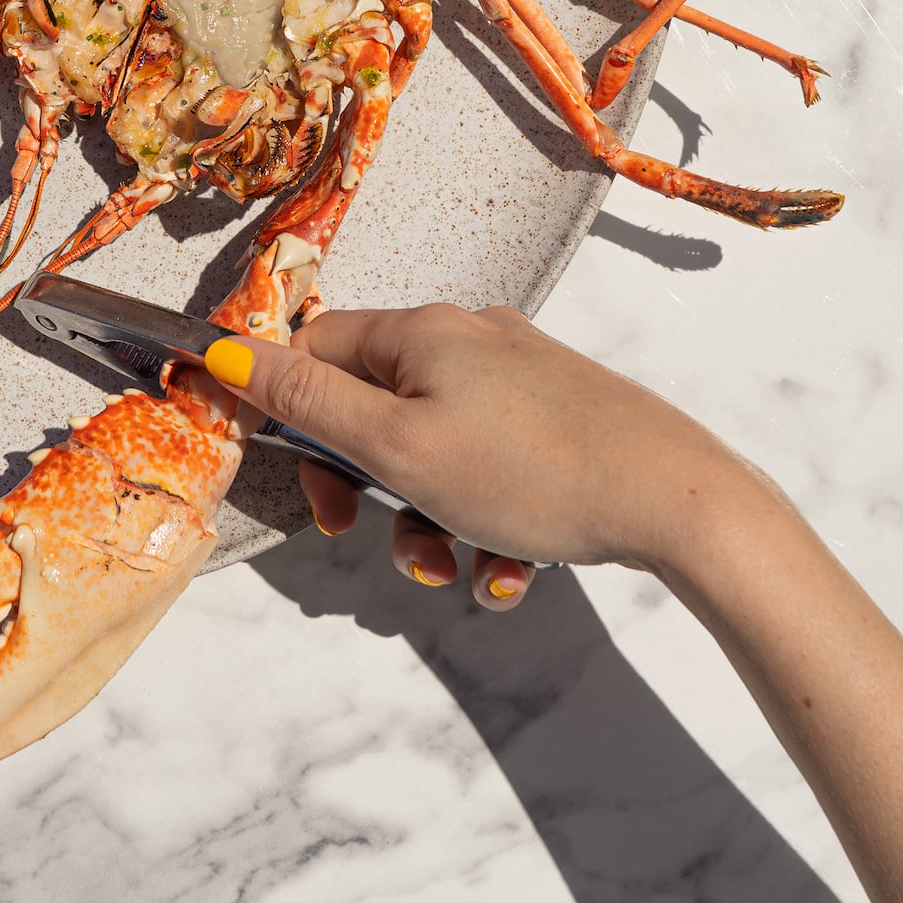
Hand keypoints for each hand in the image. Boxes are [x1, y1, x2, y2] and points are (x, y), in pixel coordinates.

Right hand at [204, 303, 742, 608]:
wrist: (676, 501)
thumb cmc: (534, 471)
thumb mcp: (398, 446)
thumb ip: (308, 401)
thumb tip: (226, 351)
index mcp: (424, 331)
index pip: (316, 345)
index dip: (287, 409)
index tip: (293, 477)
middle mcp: (470, 339)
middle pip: (374, 406)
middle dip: (365, 485)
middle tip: (364, 536)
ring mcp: (520, 379)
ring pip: (434, 450)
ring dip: (426, 520)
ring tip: (455, 572)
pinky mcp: (561, 421)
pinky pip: (491, 472)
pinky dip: (484, 524)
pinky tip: (508, 571)